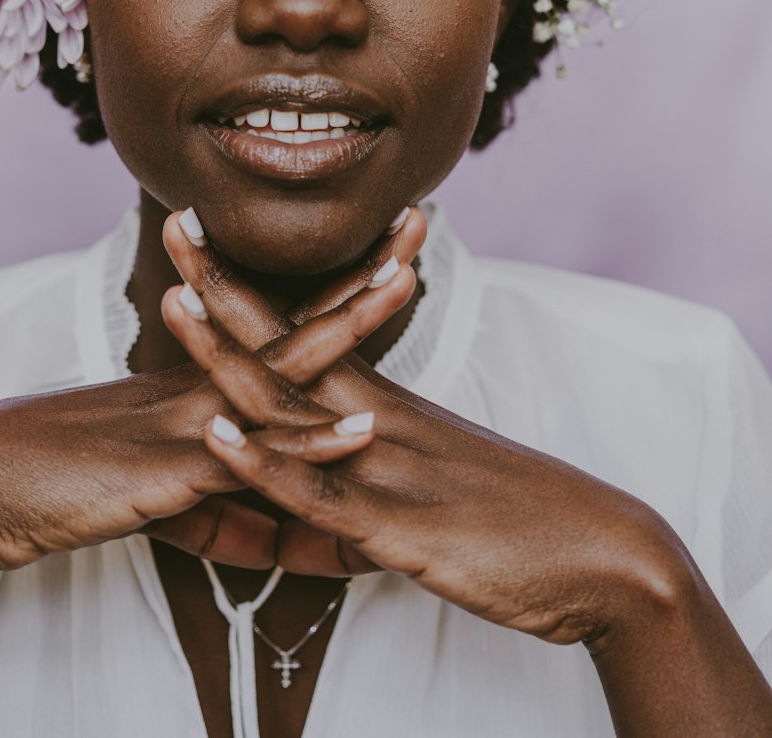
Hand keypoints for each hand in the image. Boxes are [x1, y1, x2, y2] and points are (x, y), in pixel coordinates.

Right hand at [0, 209, 419, 576]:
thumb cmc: (55, 484)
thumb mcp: (153, 495)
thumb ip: (214, 503)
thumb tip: (264, 528)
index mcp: (201, 383)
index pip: (284, 327)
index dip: (342, 290)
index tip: (391, 250)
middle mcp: (202, 385)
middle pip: (299, 321)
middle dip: (362, 274)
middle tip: (419, 221)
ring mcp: (191, 418)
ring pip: (284, 367)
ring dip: (348, 325)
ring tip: (404, 282)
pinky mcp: (172, 468)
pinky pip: (254, 454)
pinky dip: (311, 443)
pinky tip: (360, 431)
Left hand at [165, 210, 679, 644]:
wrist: (605, 556)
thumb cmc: (521, 527)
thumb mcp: (432, 495)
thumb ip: (372, 488)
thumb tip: (326, 499)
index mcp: (383, 408)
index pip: (303, 332)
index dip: (250, 289)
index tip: (207, 240)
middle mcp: (378, 420)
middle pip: (287, 343)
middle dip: (224, 287)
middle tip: (176, 222)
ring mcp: (384, 467)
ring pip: (290, 404)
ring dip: (229, 352)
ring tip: (175, 300)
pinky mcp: (398, 526)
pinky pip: (317, 492)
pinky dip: (264, 463)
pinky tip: (219, 436)